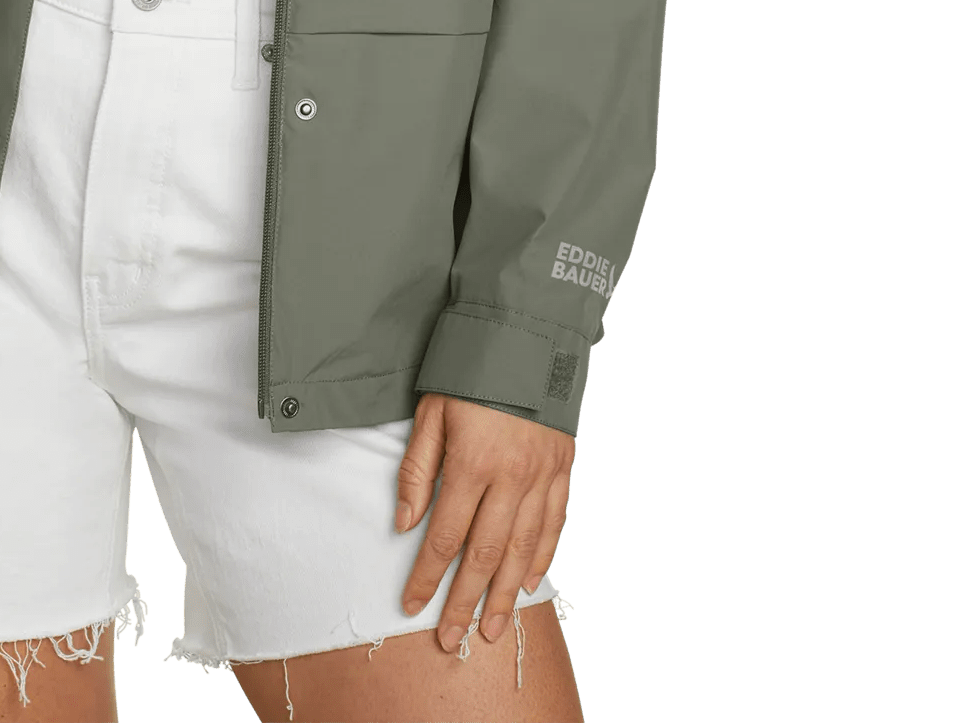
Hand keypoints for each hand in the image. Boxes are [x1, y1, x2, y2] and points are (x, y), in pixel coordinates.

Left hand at [396, 392, 573, 652]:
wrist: (527, 331)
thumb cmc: (469, 368)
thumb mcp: (431, 410)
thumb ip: (418, 468)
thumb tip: (406, 522)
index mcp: (473, 463)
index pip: (444, 536)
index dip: (426, 576)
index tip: (411, 605)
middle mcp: (512, 478)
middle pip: (485, 554)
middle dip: (464, 601)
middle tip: (452, 639)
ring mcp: (542, 476)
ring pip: (523, 550)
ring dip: (504, 594)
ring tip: (491, 627)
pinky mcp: (562, 468)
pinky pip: (554, 525)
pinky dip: (542, 558)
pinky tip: (527, 583)